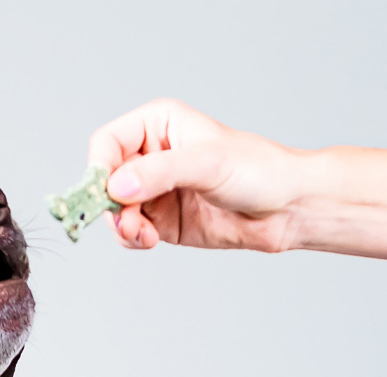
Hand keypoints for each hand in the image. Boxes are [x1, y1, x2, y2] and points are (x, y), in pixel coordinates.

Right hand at [87, 99, 304, 250]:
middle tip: (125, 225)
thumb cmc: (257, 170)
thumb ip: (159, 173)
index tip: (107, 195)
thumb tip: (118, 188)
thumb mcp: (207, 164)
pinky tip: (149, 240)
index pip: (107, 143)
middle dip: (110, 206)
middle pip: (105, 182)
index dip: (100, 169)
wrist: (286, 208)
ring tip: (143, 236)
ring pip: (115, 211)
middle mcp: (151, 156)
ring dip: (121, 227)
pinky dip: (132, 240)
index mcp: (157, 125)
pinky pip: (131, 232)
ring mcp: (155, 191)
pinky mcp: (162, 222)